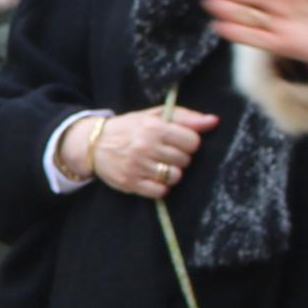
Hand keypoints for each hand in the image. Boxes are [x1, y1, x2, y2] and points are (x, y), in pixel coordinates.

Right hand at [87, 103, 218, 200]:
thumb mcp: (155, 116)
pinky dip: (160, 187)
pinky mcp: (130, 183)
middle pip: (185, 160)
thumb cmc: (130, 128)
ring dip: (170, 173)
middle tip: (165, 153)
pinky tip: (151, 177)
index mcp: (154, 127)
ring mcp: (137, 166)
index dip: (188, 143)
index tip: (178, 142)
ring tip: (159, 166)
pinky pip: (160, 191)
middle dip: (179, 158)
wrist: (93, 144)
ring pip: (174, 177)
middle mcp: (145, 146)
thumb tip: (213, 121)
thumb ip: (185, 117)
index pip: (192, 142)